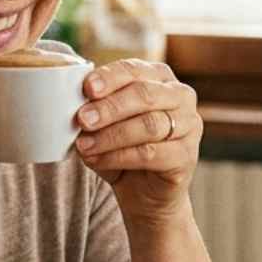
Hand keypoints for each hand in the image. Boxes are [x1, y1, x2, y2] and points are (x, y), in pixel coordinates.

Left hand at [73, 59, 201, 224]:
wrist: (144, 192)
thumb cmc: (122, 148)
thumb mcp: (104, 124)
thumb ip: (93, 110)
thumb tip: (72, 107)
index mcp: (158, 77)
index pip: (134, 70)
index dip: (109, 77)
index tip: (87, 88)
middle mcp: (180, 96)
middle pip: (144, 94)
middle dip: (109, 107)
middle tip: (82, 119)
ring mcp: (189, 126)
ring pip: (149, 125)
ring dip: (111, 135)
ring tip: (84, 145)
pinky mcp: (186, 156)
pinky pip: (151, 153)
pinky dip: (119, 157)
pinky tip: (97, 160)